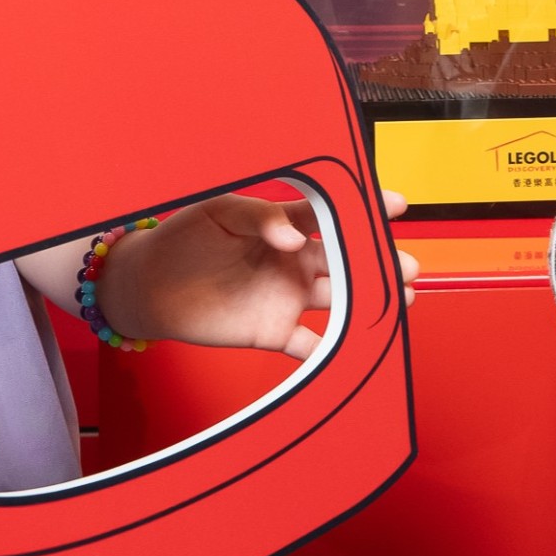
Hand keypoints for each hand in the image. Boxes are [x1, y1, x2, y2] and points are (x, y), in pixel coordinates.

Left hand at [104, 191, 418, 359]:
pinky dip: (333, 350)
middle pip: (348, 261)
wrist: (148, 285)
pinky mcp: (273, 331)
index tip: (395, 205)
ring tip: (401, 301)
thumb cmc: (181, 238)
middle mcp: (293, 261)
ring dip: (370, 302)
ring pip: (340, 300)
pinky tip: (357, 350)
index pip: (332, 212)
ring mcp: (286, 296)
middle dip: (381, 262)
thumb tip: (295, 237)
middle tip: (406, 265)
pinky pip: (310, 345)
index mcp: (284, 224)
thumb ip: (260, 218)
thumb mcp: (218, 211)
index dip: (365, 208)